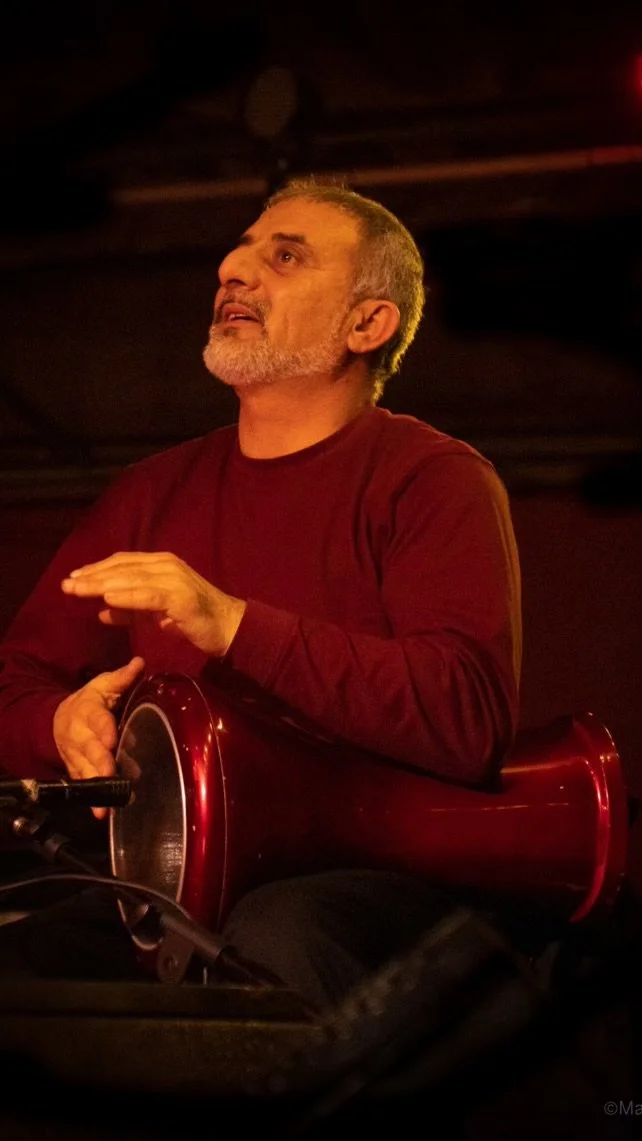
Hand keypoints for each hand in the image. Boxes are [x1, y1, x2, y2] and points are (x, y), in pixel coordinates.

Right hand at [53, 656, 144, 818]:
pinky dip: (93, 801)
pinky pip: (84, 786)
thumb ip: (122, 678)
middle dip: (100, 762)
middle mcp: (79, 736)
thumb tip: (139, 662)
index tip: (111, 738)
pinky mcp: (77, 772)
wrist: (60, 720)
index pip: (96, 719)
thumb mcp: (104, 685)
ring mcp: (76, 757)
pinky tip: (102, 814)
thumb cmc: (90, 701)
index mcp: (87, 711)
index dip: (103, 729)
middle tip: (110, 773)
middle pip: (89, 750)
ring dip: (97, 785)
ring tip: (110, 801)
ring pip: (85, 771)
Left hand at [61, 552, 246, 656]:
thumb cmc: (193, 619)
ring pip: (131, 579)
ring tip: (79, 590)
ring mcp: (174, 579)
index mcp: (160, 564)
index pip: (122, 563)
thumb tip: (100, 612)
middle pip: (122, 568)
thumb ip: (130, 610)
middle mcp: (166, 565)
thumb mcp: (155, 613)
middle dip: (92, 576)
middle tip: (67, 584)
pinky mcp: (180, 596)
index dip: (97, 569)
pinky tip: (107, 600)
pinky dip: (126, 596)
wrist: (229, 627)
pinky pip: (148, 595)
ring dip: (102, 585)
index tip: (73, 577)